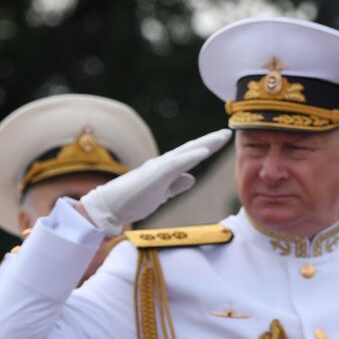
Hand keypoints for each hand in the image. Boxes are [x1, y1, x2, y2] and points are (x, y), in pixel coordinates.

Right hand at [78, 129, 231, 235]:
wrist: (111, 206)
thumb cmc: (133, 200)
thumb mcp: (161, 193)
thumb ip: (175, 185)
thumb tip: (191, 178)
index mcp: (167, 169)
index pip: (191, 155)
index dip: (208, 147)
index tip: (223, 141)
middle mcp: (165, 164)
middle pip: (192, 149)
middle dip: (211, 141)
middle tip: (228, 132)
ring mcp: (160, 167)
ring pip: (187, 152)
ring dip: (205, 143)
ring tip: (222, 136)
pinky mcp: (155, 174)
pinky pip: (176, 163)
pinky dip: (190, 156)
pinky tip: (204, 151)